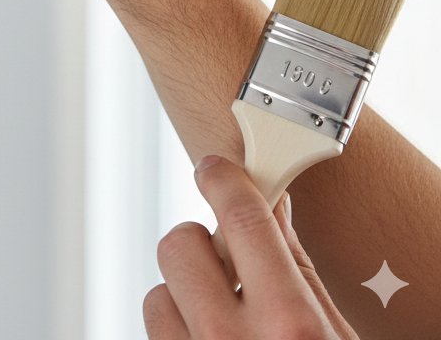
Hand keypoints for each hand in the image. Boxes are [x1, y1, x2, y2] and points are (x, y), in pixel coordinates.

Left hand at [144, 155, 359, 338]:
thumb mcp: (336, 335)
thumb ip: (298, 270)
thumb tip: (270, 204)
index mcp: (291, 324)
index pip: (243, 218)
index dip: (224, 180)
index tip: (215, 168)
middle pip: (181, 246)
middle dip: (200, 244)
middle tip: (226, 261)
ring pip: (158, 292)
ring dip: (185, 295)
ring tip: (223, 315)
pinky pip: (155, 328)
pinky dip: (177, 326)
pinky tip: (209, 338)